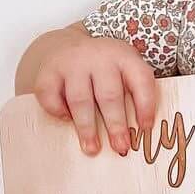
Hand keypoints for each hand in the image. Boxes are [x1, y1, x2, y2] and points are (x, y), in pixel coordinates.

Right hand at [33, 32, 158, 155]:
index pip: (141, 79)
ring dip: (87, 127)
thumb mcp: (124, 70)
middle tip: (120, 147)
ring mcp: (72, 62)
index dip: (146, 105)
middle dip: (116, 124)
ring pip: (80, 99)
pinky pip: (50, 95)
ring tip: (92, 148)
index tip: (145, 128)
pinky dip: (58, 111)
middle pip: (109, 94)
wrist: (69, 46)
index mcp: (124, 56)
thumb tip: (140, 132)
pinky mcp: (48, 70)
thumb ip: (134, 93)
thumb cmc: (104, 67)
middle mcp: (99, 56)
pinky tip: (67, 119)